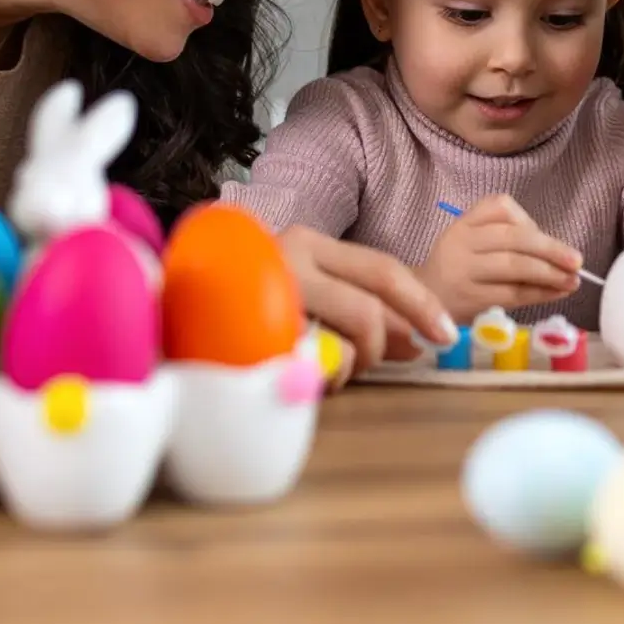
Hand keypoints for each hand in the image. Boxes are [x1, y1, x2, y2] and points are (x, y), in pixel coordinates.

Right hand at [279, 225, 457, 372]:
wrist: (176, 313)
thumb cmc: (263, 302)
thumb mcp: (315, 294)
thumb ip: (364, 308)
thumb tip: (415, 340)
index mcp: (310, 246)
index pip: (382, 269)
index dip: (422, 304)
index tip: (447, 334)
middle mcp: (290, 265)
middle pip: (370, 308)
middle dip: (392, 342)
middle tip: (395, 358)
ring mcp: (272, 302)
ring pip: (349, 343)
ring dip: (357, 362)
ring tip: (336, 366)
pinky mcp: (264, 340)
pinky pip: (320, 367)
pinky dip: (329, 377)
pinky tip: (312, 373)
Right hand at [419, 195, 581, 320]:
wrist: (423, 304)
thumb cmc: (459, 270)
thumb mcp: (472, 243)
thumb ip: (506, 238)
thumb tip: (558, 252)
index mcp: (463, 223)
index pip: (500, 208)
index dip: (530, 222)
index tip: (548, 238)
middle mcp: (460, 242)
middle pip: (513, 238)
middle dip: (550, 249)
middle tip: (577, 261)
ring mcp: (464, 272)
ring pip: (514, 266)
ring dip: (550, 274)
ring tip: (572, 281)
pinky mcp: (470, 299)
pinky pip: (512, 294)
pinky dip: (539, 294)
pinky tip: (555, 294)